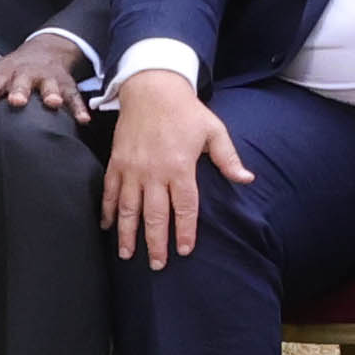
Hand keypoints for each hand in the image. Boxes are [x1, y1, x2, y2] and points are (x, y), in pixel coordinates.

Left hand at [0, 31, 91, 131]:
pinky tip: (82, 120)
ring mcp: (47, 79)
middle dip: (19, 90)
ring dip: (52, 94)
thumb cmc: (5, 76)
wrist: (43, 51)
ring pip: (50, 85)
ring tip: (53, 104)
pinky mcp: (66, 85)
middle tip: (16, 102)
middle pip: (20, 81)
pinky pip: (74, 96)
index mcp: (0, 75)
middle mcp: (24, 74)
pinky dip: (79, 107)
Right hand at [103, 72, 248, 265]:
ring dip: (128, 234)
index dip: (185, 231)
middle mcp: (154, 172)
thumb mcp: (214, 130)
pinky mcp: (116, 163)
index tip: (184, 251)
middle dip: (155, 242)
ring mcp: (132, 169)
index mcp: (180, 167)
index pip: (184, 207)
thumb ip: (228, 158)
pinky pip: (110, 192)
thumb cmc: (186, 111)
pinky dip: (108, 211)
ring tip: (128, 255)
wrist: (151, 88)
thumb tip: (247, 179)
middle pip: (154, 215)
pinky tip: (107, 227)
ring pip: (128, 209)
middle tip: (157, 265)